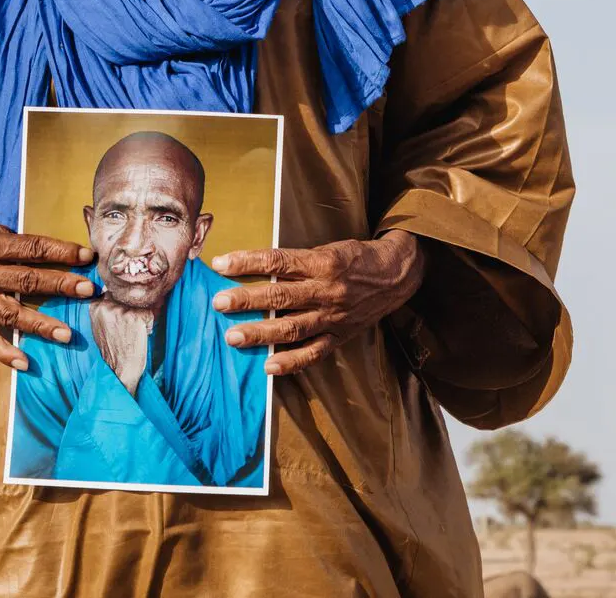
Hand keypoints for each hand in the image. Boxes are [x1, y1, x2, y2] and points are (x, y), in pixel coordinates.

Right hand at [0, 209, 96, 370]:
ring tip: (65, 333)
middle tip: (88, 291)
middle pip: (24, 281)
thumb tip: (45, 255)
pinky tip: (24, 362)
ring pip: (7, 313)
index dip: (60, 252)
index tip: (87, 257)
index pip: (31, 249)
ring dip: (39, 324)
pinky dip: (3, 352)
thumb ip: (9, 241)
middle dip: (60, 285)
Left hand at [210, 230, 426, 375]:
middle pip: (281, 296)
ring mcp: (334, 317)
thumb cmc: (355, 258)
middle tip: (219, 303)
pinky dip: (291, 362)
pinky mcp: (341, 336)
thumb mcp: (328, 248)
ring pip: (293, 328)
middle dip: (248, 300)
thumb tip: (255, 269)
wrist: (395, 275)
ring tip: (233, 337)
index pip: (278, 261)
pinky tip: (269, 366)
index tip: (220, 264)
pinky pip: (314, 352)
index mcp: (323, 262)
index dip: (247, 262)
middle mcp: (327, 290)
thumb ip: (296, 261)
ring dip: (261, 334)